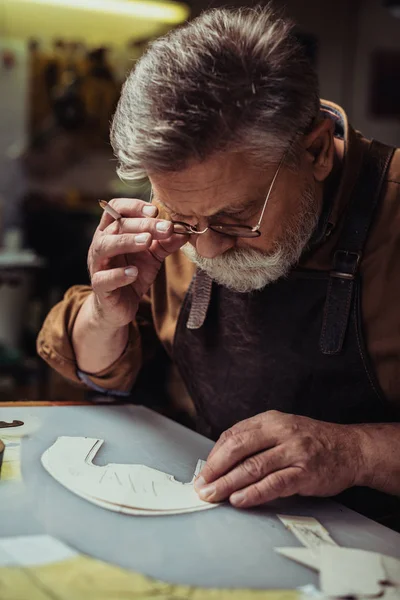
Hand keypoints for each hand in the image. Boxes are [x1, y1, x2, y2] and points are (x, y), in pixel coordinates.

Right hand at [88, 197, 187, 328]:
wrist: (120, 306)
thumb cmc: (133, 274)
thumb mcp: (152, 256)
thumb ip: (166, 243)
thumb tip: (186, 231)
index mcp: (112, 231)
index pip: (117, 209)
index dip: (135, 206)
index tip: (155, 211)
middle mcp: (101, 243)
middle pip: (116, 226)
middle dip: (142, 224)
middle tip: (165, 228)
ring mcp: (98, 264)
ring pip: (105, 246)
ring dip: (126, 241)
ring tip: (146, 241)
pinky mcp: (100, 286)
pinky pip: (104, 278)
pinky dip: (119, 274)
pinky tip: (134, 272)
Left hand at [195, 410, 363, 507]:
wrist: (351, 449)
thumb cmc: (312, 441)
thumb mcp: (282, 430)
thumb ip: (256, 441)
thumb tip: (222, 462)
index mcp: (270, 420)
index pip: (233, 435)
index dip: (214, 455)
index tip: (204, 472)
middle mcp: (281, 431)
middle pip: (238, 448)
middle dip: (216, 469)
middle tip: (202, 486)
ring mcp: (294, 451)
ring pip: (253, 467)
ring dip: (228, 483)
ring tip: (213, 495)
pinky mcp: (305, 472)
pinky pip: (274, 484)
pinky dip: (254, 493)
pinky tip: (240, 500)